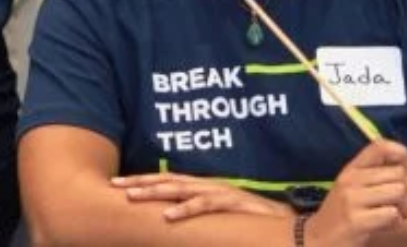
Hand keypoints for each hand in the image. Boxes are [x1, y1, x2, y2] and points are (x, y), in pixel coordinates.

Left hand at [111, 172, 287, 221]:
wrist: (290, 225)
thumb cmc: (254, 223)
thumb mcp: (222, 220)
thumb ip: (202, 217)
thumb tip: (175, 223)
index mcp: (204, 188)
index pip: (168, 181)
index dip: (144, 181)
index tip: (118, 184)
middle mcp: (209, 186)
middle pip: (168, 180)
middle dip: (140, 182)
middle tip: (115, 185)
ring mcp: (220, 192)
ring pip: (181, 189)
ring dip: (154, 192)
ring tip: (132, 196)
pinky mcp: (233, 203)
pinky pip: (205, 205)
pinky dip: (185, 209)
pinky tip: (168, 215)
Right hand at [307, 140, 406, 246]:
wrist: (318, 240)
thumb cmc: (343, 215)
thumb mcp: (353, 189)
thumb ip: (374, 176)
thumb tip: (406, 166)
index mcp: (352, 169)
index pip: (380, 146)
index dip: (401, 154)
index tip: (406, 171)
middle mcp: (351, 179)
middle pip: (398, 174)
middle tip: (403, 205)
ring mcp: (352, 200)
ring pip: (399, 192)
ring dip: (406, 209)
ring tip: (397, 216)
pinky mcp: (357, 221)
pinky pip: (392, 214)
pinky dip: (397, 222)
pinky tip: (387, 226)